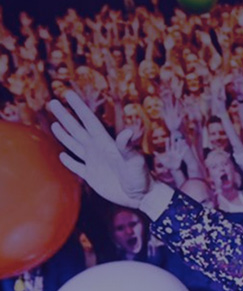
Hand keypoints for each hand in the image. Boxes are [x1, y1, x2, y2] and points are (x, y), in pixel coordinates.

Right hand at [48, 91, 152, 208]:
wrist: (142, 197)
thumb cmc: (141, 178)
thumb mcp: (134, 161)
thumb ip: (127, 147)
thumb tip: (128, 131)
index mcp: (106, 143)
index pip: (89, 120)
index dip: (78, 107)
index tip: (68, 94)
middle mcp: (98, 149)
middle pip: (77, 129)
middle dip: (64, 116)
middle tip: (52, 102)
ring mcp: (94, 162)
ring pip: (74, 145)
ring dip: (63, 135)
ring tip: (54, 124)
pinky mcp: (92, 176)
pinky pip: (77, 166)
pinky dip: (68, 161)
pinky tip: (61, 156)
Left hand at [155, 135, 186, 171]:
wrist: (172, 168)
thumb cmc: (166, 164)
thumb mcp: (161, 160)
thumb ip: (158, 155)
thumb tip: (153, 151)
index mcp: (168, 152)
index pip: (167, 146)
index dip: (167, 142)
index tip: (167, 138)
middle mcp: (172, 152)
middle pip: (172, 145)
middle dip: (173, 140)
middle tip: (173, 134)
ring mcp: (176, 154)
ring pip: (178, 148)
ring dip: (178, 144)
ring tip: (179, 139)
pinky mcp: (180, 157)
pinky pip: (182, 153)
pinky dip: (185, 150)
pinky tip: (187, 146)